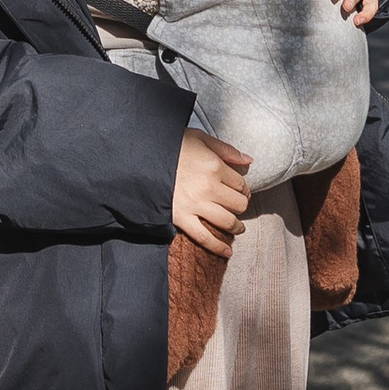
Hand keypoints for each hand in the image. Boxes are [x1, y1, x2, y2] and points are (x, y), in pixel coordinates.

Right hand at [172, 129, 251, 256]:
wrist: (140, 159)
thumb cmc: (170, 146)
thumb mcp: (198, 138)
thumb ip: (225, 149)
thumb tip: (249, 161)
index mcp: (214, 166)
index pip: (241, 184)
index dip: (244, 189)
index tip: (241, 191)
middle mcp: (208, 187)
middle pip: (238, 204)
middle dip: (241, 206)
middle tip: (238, 206)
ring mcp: (195, 205)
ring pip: (227, 221)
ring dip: (236, 227)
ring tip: (237, 228)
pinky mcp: (181, 218)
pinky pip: (204, 237)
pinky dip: (218, 247)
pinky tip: (227, 252)